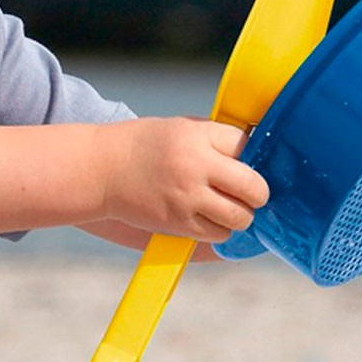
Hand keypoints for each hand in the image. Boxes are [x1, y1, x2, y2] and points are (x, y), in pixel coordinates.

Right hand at [100, 117, 268, 242]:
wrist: (102, 169)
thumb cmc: (142, 145)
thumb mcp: (180, 127)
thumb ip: (213, 138)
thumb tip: (249, 150)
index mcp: (196, 136)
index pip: (246, 145)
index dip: (251, 154)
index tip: (248, 160)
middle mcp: (195, 166)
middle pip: (253, 186)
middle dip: (259, 191)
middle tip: (254, 191)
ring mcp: (187, 197)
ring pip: (239, 216)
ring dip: (242, 214)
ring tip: (233, 207)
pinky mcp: (178, 223)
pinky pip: (217, 234)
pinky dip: (221, 228)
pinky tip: (212, 217)